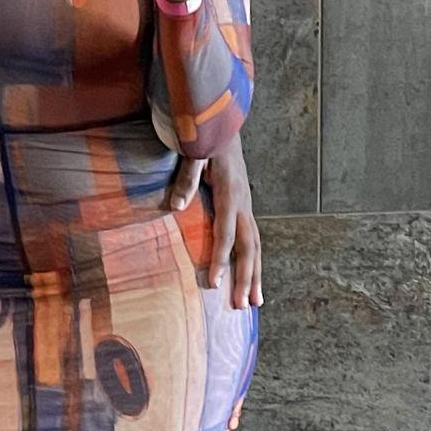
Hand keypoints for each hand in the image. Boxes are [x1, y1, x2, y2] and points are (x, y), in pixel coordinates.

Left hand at [171, 136, 261, 309]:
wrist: (223, 124)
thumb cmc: (206, 139)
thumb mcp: (194, 154)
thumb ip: (186, 179)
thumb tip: (175, 206)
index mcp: (230, 194)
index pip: (226, 234)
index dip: (221, 260)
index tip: (215, 284)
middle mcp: (244, 204)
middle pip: (249, 247)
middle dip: (246, 277)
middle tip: (243, 305)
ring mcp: (247, 206)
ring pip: (256, 246)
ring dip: (255, 275)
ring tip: (255, 302)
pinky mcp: (244, 208)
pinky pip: (252, 239)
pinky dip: (253, 261)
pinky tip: (251, 278)